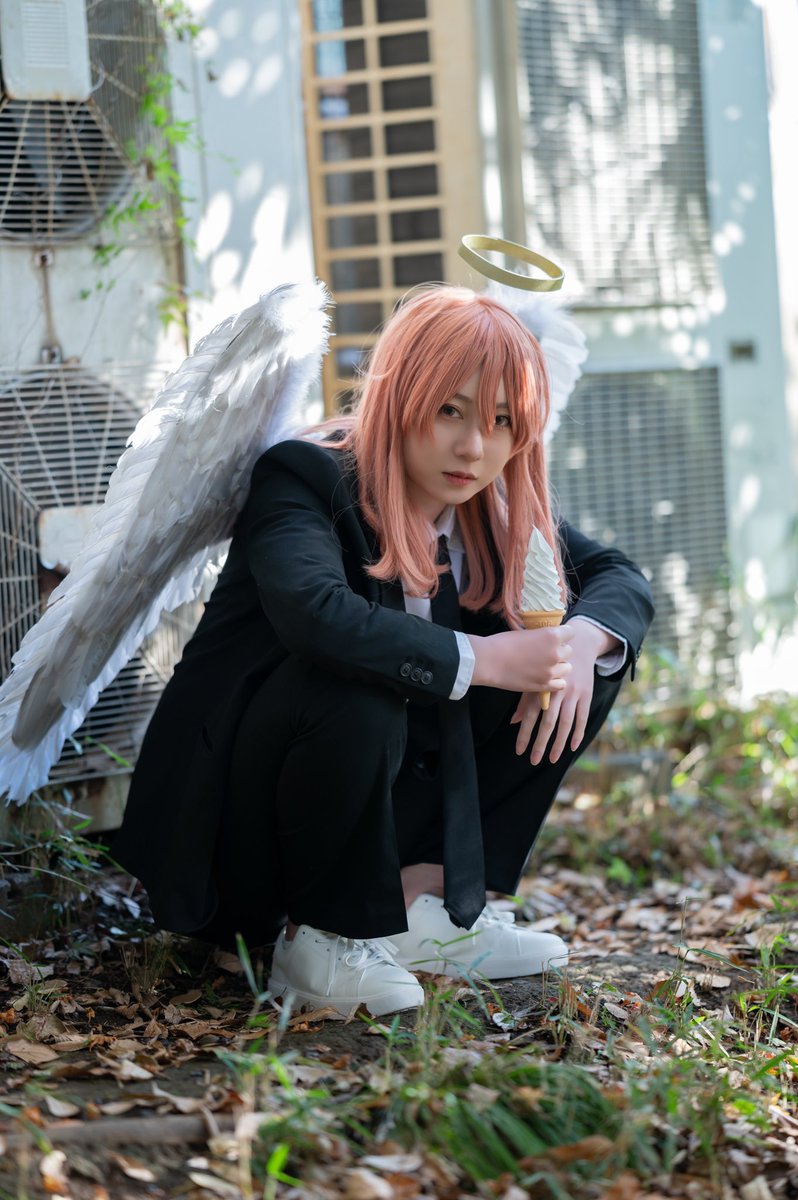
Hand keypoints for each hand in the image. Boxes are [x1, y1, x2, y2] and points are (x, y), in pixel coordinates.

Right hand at [467, 625, 573, 694]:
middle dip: (559, 651)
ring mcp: (551, 671)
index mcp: (551, 636)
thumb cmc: (502, 643)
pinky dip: (555, 681)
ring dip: (558, 666)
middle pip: (569, 651)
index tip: (556, 637)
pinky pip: (560, 683)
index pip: (571, 632)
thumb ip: (542, 636)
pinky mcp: (544, 685)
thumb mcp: (526, 632)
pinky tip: (544, 676)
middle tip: (545, 652)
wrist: (488, 661)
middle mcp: (555, 653)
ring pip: (567, 668)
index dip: (563, 634)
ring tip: (545, 665)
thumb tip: (549, 638)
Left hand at [509, 621, 615, 764]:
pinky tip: (572, 747)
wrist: (578, 645)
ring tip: (552, 759)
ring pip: (565, 723)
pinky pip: (583, 717)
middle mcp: (556, 690)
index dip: (524, 734)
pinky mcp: (586, 694)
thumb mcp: (536, 678)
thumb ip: (525, 701)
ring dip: (558, 743)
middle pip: (548, 722)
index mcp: (541, 686)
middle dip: (540, 743)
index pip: (530, 716)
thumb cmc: (550, 664)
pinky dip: (578, 733)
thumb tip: (513, 722)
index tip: (519, 751)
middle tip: (534, 760)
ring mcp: (573, 693)